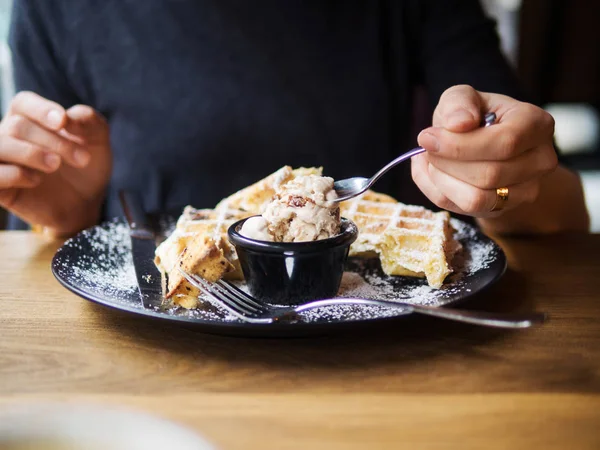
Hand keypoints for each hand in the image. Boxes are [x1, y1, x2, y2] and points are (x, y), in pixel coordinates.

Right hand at [0, 91, 110, 235]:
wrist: (84, 204)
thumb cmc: (85, 168)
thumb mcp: (97, 142)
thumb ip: (90, 121)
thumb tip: (71, 115)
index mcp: (29, 119)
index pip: (23, 103)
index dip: (41, 110)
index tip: (63, 122)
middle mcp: (9, 136)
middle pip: (17, 126)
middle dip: (54, 141)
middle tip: (83, 159)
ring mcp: (1, 161)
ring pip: (0, 145)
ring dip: (31, 154)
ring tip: (56, 165)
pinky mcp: (0, 187)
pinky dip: (15, 174)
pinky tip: (36, 180)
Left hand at [412, 85, 556, 217]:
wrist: (479, 142)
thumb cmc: (472, 116)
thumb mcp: (462, 97)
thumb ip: (459, 102)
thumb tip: (458, 123)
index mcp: (536, 124)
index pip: (504, 143)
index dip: (460, 145)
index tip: (426, 137)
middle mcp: (540, 160)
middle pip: (489, 175)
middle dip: (446, 162)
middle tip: (427, 147)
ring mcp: (526, 190)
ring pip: (476, 199)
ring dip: (442, 180)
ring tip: (432, 160)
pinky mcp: (503, 209)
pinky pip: (464, 210)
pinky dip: (439, 192)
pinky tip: (432, 173)